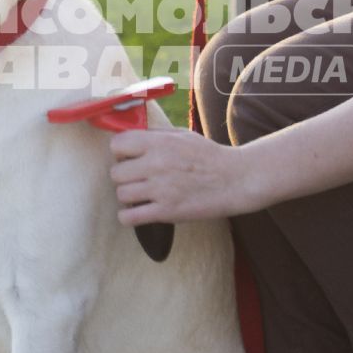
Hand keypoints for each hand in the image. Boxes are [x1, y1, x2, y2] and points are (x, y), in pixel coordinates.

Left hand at [109, 128, 263, 223]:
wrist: (236, 179)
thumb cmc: (209, 156)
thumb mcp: (182, 135)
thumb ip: (155, 135)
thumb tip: (128, 137)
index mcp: (160, 143)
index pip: (117, 144)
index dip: (120, 152)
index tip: (129, 158)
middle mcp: (156, 164)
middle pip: (115, 172)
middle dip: (125, 176)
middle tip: (138, 179)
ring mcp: (160, 189)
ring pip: (121, 194)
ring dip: (129, 196)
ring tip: (142, 195)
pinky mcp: (166, 212)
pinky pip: (129, 217)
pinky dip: (128, 217)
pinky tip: (139, 212)